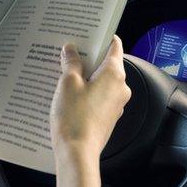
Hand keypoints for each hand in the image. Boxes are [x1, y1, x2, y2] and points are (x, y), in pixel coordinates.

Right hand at [49, 36, 130, 164]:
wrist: (78, 153)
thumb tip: (72, 50)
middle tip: (70, 52)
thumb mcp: (68, 83)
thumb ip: (71, 63)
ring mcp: (116, 104)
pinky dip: (88, 92)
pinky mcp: (109, 117)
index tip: (89, 32)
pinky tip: (70, 94)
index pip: (114, 46)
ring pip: (102, 82)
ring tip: (65, 73)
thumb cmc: (74, 117)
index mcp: (114, 74)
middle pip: (107, 64)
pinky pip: (100, 97)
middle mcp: (120, 88)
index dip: (102, 37)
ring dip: (87, 76)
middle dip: (89, 58)